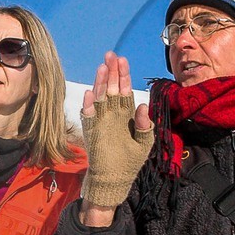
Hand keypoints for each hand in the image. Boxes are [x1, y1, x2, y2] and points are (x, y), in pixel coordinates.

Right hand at [78, 53, 153, 216]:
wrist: (114, 179)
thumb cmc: (130, 161)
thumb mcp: (144, 144)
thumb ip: (146, 126)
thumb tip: (143, 105)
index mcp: (125, 114)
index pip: (124, 90)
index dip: (124, 76)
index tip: (123, 60)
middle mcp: (112, 114)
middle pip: (111, 88)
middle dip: (111, 72)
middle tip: (111, 55)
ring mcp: (100, 121)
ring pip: (99, 97)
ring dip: (100, 83)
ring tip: (103, 68)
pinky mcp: (91, 131)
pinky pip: (88, 116)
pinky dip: (88, 105)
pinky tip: (90, 93)